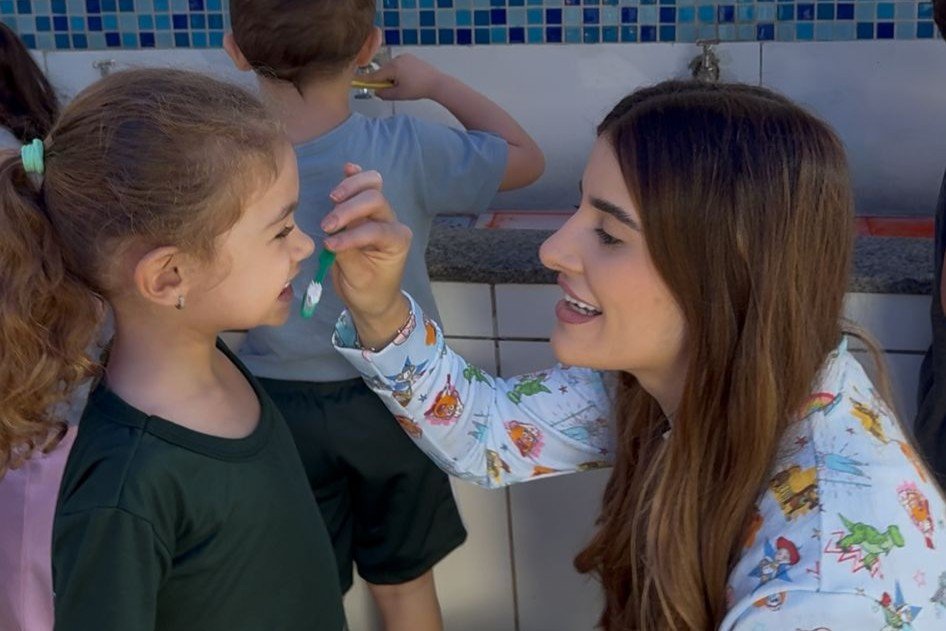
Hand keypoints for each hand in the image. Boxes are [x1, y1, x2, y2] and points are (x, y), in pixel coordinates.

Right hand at [323, 164, 411, 343]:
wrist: (373, 298)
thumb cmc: (369, 291)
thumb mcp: (358, 279)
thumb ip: (347, 255)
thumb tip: (331, 236)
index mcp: (397, 241)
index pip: (374, 229)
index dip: (350, 236)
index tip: (329, 246)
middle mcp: (391, 223)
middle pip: (374, 199)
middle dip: (349, 209)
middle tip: (327, 225)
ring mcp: (379, 215)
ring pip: (372, 187)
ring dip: (351, 188)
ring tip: (333, 198)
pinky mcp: (366, 212)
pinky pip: (364, 188)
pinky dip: (355, 178)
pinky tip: (347, 169)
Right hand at [360, 54, 445, 101]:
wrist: (436, 83)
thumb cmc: (418, 89)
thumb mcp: (399, 94)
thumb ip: (384, 94)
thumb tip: (376, 92)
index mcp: (393, 67)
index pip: (375, 75)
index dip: (366, 80)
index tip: (356, 81)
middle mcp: (397, 59)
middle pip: (383, 71)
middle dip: (385, 80)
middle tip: (394, 90)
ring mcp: (404, 57)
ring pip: (391, 68)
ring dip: (393, 76)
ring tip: (405, 85)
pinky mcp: (410, 57)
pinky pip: (399, 65)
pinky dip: (399, 72)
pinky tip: (409, 79)